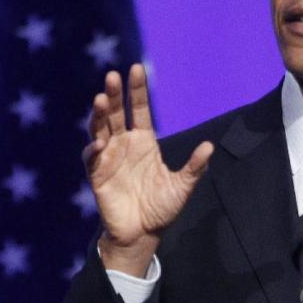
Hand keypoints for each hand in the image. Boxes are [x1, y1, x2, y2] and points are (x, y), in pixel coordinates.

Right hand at [82, 63, 213, 274]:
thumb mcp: (182, 186)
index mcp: (144, 142)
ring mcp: (109, 157)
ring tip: (100, 98)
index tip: (137, 69)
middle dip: (114, 94)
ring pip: (100, 128)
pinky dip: (94, 149)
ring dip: (99, 114)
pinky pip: (92, 157)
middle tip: (113, 76)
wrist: (143, 233)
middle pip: (116, 113)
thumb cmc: (162, 209)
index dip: (137, 91)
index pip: (139, 109)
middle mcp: (124, 144)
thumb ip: (194, 168)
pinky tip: (99, 142)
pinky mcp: (97, 174)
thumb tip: (210, 146)